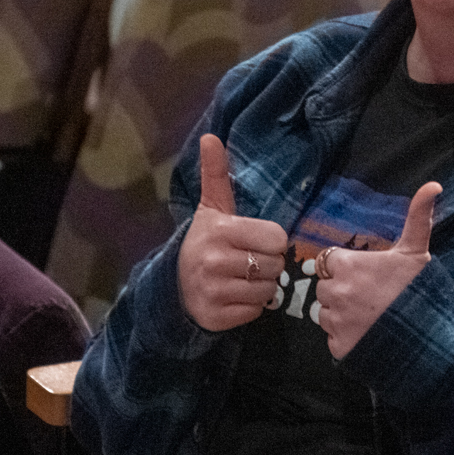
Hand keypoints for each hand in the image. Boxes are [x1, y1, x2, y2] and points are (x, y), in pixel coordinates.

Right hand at [177, 134, 287, 331]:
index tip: (253, 241)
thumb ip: (217, 174)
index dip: (271, 241)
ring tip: (241, 279)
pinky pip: (255, 312)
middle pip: (275, 265)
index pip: (277, 238)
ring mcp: (214, 291)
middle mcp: (215, 261)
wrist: (175, 284)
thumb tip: (210, 137)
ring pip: (268, 291)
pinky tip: (233, 296)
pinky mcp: (215, 317)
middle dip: (266, 264)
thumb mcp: (212, 207)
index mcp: (220, 230)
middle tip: (247, 261)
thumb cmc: (205, 241)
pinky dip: (250, 307)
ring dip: (260, 287)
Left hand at [317, 182, 436, 359]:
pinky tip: (366, 333)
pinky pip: (332, 338)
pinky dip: (345, 337)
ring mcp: (336, 320)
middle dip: (340, 290)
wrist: (429, 334)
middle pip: (324, 288)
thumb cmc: (419, 288)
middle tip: (368, 296)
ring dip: (340, 314)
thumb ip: (417, 216)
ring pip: (324, 313)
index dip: (345, 267)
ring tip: (368, 315)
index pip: (328, 261)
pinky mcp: (338, 346)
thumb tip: (434, 184)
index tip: (365, 274)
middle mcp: (336, 291)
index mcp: (347, 265)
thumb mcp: (416, 250)